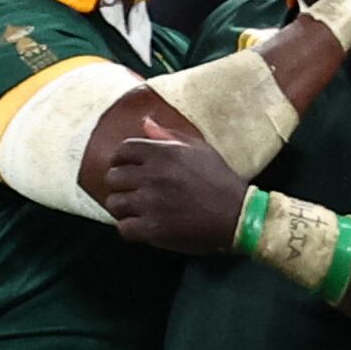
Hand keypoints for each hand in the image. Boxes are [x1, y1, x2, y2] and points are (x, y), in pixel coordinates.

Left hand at [106, 118, 248, 254]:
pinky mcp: (153, 229)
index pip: (123, 150)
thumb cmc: (219, 179)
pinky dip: (130, 228)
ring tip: (134, 210)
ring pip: (114, 203)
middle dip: (119, 184)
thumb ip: (168, 135)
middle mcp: (152, 176)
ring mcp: (151, 203)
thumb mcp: (198, 148)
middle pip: (113, 177)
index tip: (126, 168)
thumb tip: (145, 121)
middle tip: (131, 191)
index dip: (120, 159)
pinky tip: (141, 226)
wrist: (238, 215)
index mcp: (161, 153)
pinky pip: (124, 228)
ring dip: (122, 207)